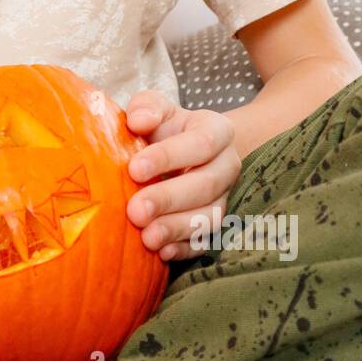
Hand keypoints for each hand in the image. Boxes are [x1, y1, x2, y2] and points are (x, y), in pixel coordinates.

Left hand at [123, 90, 241, 261]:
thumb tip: (138, 121)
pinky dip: (185, 250)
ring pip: (210, 217)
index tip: (134, 169)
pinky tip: (161, 253)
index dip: (169, 157)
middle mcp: (227, 166)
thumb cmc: (166, 128)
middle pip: (206, 185)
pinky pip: (207, 242)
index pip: (200, 144)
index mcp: (217, 131)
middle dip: (169, 199)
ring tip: (147, 237)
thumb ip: (147, 107)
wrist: (189, 152)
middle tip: (136, 211)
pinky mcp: (217, 225)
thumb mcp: (158, 109)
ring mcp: (225, 199)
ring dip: (177, 229)